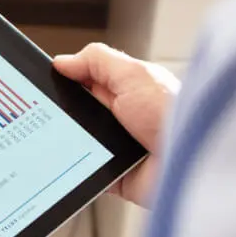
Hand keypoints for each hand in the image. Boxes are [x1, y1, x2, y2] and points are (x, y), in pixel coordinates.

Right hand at [54, 43, 179, 205]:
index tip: (45, 82)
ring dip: (70, 141)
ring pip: (78, 141)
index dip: (66, 81)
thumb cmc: (172, 115)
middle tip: (54, 112)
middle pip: (78, 112)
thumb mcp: (133, 74)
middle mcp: (122, 118)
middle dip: (64, 113)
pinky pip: (85, 171)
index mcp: (127, 90)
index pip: (86, 81)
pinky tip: (71, 164)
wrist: (190, 163)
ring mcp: (117, 147)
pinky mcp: (114, 175)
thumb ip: (98, 61)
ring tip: (67, 138)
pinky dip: (76, 169)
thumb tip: (63, 62)